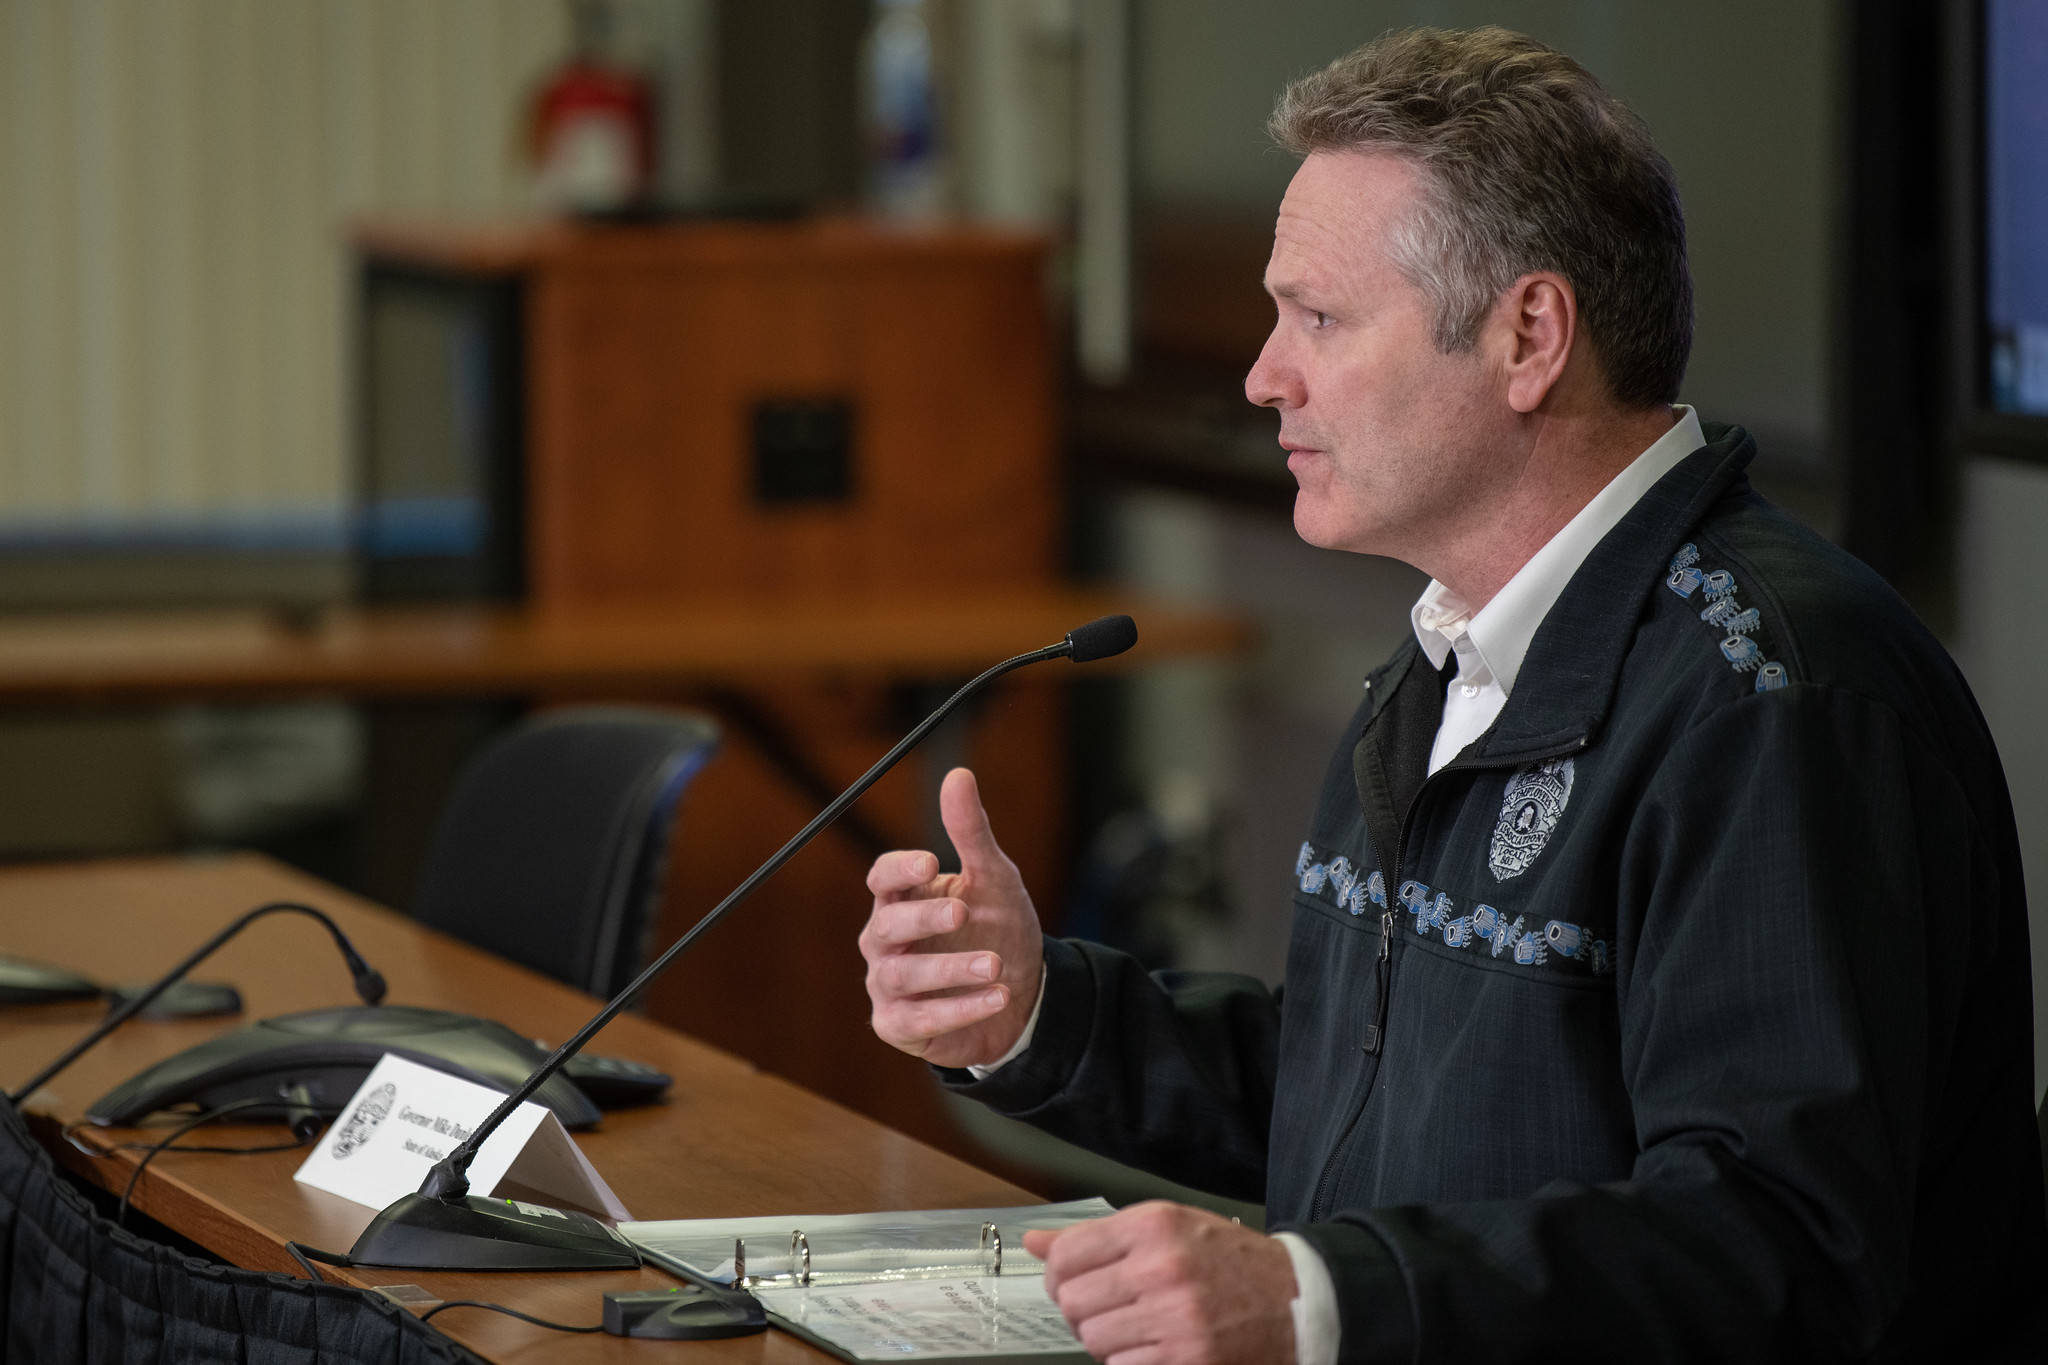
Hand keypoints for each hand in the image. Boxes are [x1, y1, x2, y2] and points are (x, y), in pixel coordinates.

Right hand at [859, 767, 1044, 1069]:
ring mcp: (888, 986)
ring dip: (950, 969)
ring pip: (903, 977)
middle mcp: (886, 942)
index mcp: (902, 898)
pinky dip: (959, 1009)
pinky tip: (998, 997)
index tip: (932, 861)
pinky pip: (920, 1020)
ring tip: (995, 965)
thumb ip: (971, 832)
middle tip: (963, 910)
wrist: (1022, 996)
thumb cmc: (997, 929)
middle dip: (924, 919)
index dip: (900, 869)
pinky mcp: (901, 1026)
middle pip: (886, 926)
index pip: (882, 878)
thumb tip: (958, 774)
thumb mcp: (994, 878)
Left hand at [1024, 1203, 1298, 1364]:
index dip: (1057, 1276)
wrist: (1296, 1302)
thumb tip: (1034, 1243)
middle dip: (1082, 1312)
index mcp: (1154, 1225)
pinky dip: (1130, 1363)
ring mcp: (1176, 1318)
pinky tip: (1153, 1350)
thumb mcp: (1169, 1229)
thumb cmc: (1226, 1262)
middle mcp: (1162, 1267)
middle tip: (1107, 1311)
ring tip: (1135, 1331)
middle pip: (1074, 1302)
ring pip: (1094, 1340)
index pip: (1067, 1254)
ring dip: (1105, 1342)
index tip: (1069, 1284)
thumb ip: (1098, 1237)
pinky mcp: (1187, 1360)